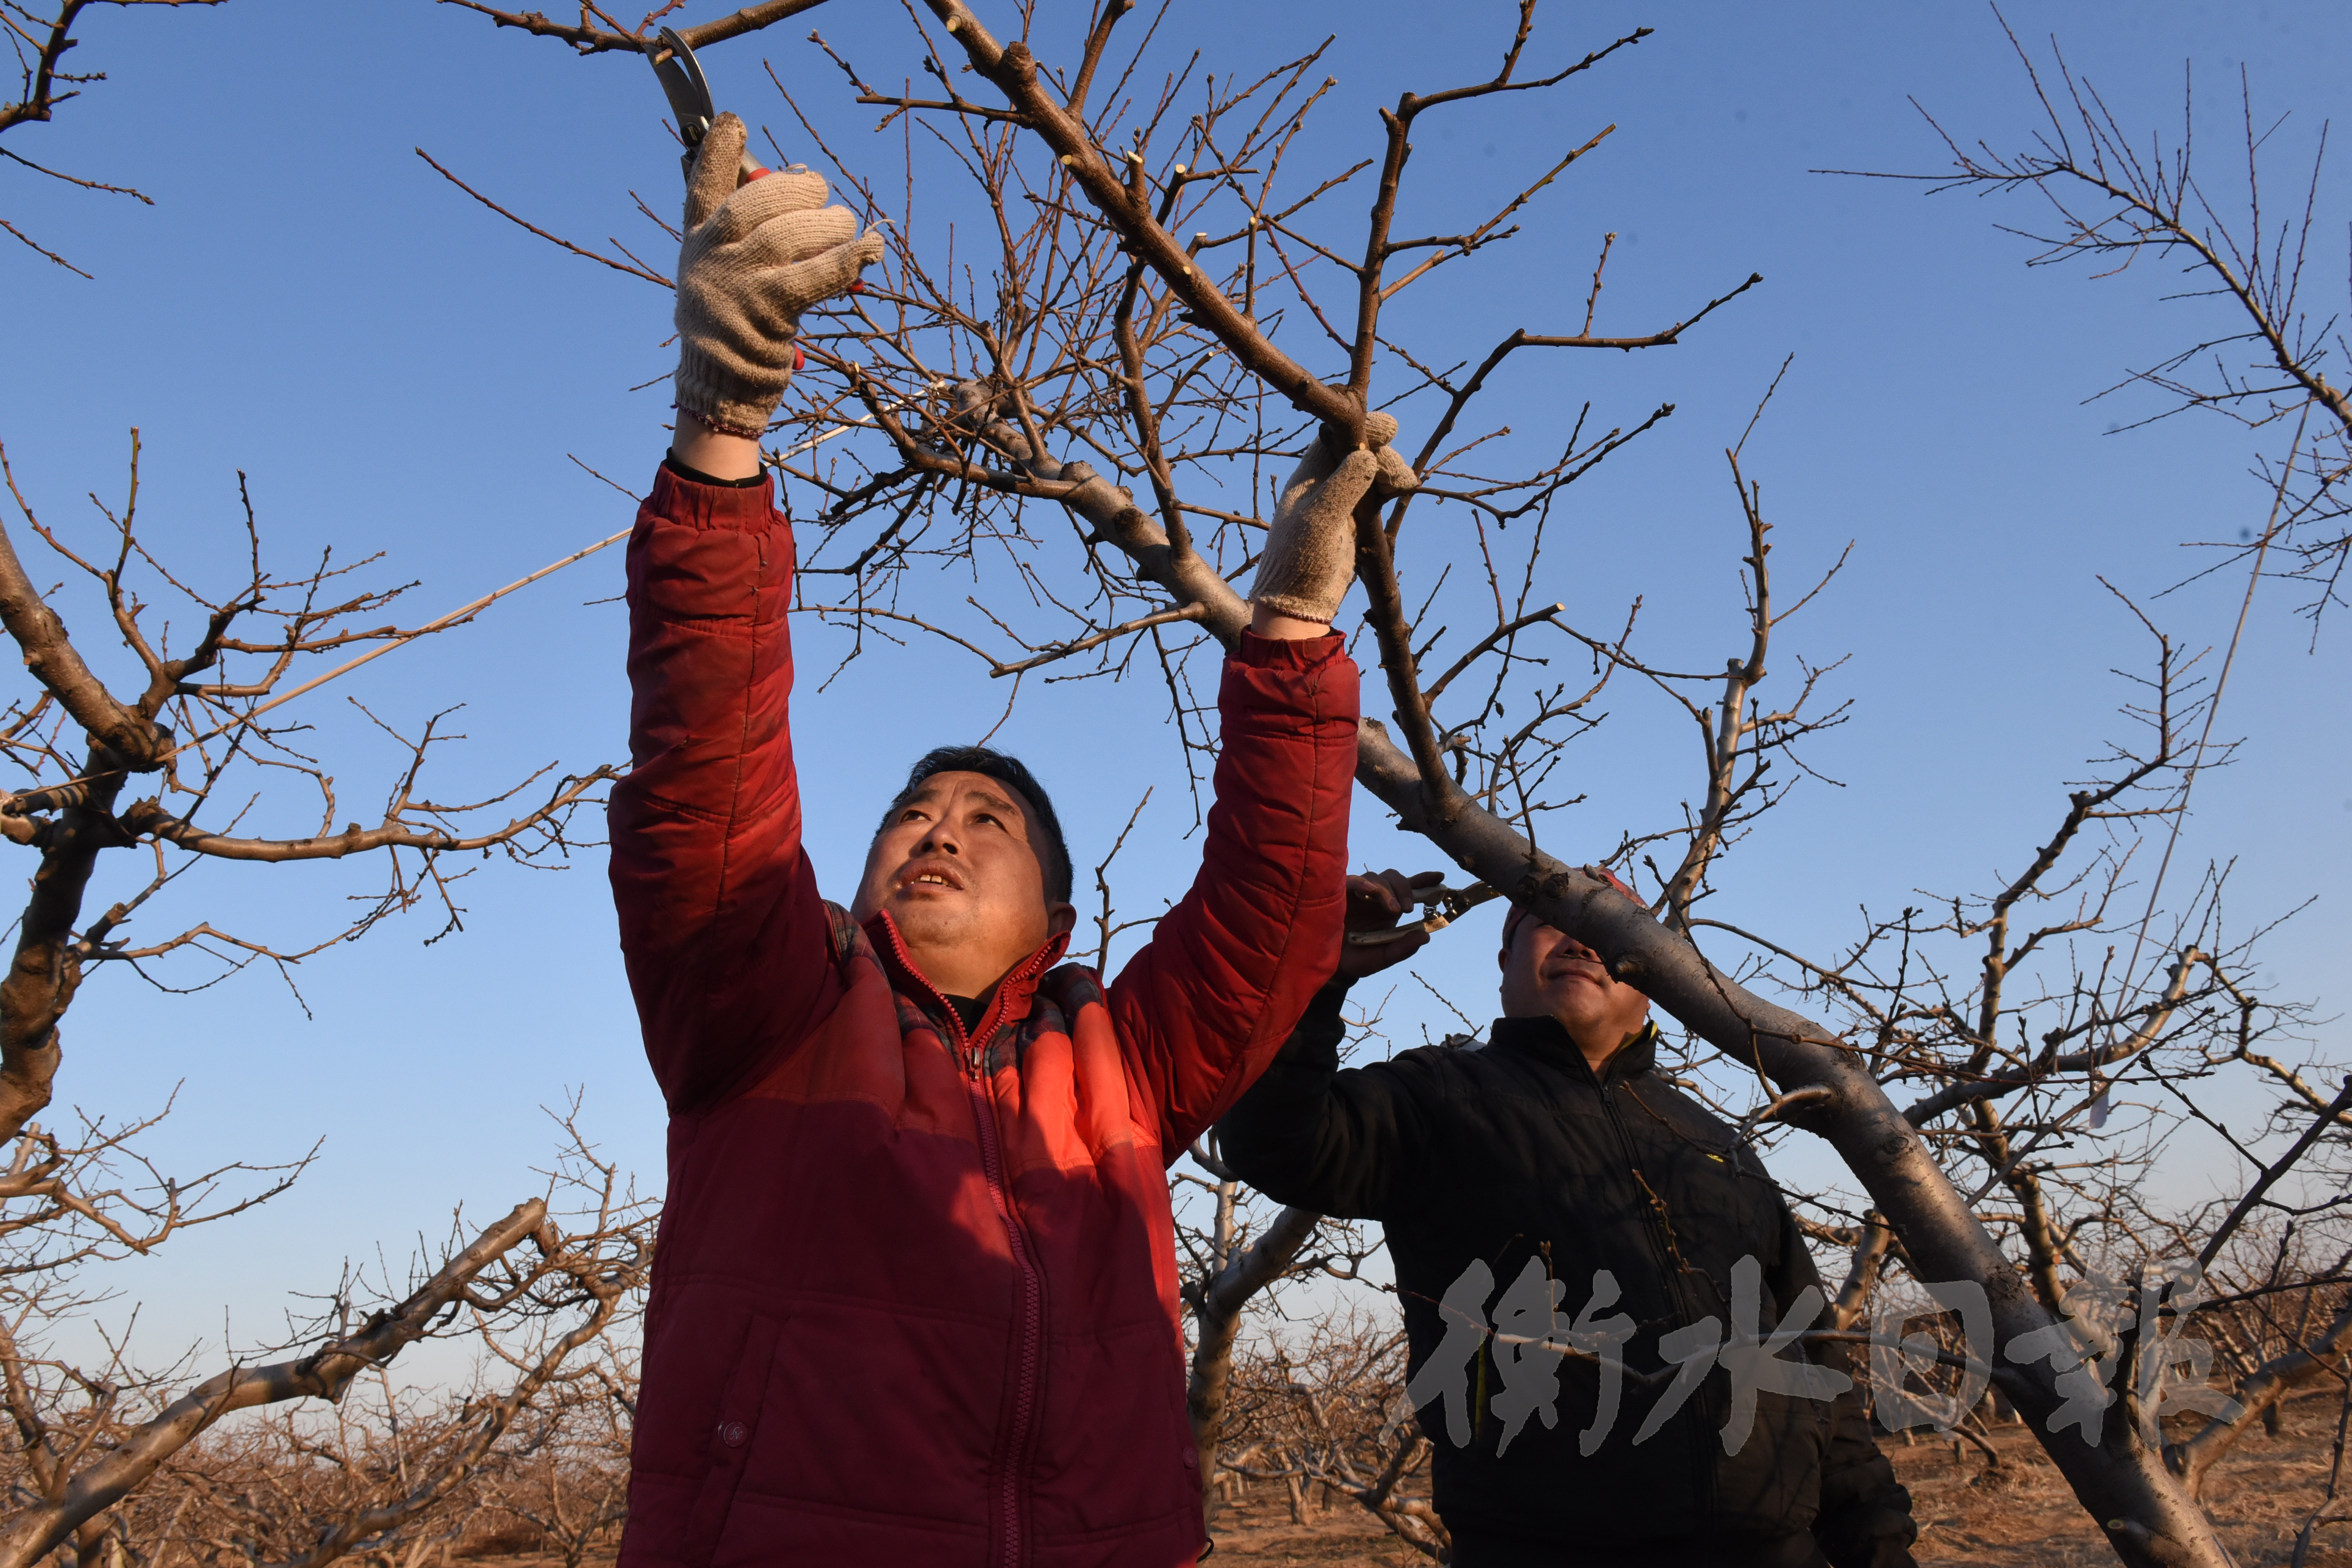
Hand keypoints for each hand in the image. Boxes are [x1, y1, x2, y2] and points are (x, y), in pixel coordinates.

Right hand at [672, 113, 882, 442]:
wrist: (719, 389)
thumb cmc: (731, 325)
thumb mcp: (720, 273)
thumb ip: (744, 235)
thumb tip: (795, 188)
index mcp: (697, 242)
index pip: (702, 184)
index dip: (720, 150)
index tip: (735, 122)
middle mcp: (713, 256)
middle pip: (755, 200)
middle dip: (796, 189)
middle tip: (821, 192)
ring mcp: (739, 283)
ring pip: (788, 233)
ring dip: (828, 224)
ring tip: (848, 226)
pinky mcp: (770, 310)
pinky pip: (816, 275)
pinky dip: (848, 260)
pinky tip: (870, 249)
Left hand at [1248, 411, 1417, 625]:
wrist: (1299, 602)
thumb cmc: (1299, 561)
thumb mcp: (1319, 521)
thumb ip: (1343, 487)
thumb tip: (1366, 455)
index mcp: (1308, 477)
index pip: (1335, 438)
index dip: (1362, 428)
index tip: (1390, 427)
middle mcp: (1324, 483)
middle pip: (1359, 452)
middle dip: (1383, 456)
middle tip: (1399, 475)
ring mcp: (1340, 501)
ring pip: (1371, 472)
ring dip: (1390, 472)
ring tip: (1404, 484)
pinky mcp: (1353, 520)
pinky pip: (1376, 495)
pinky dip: (1390, 489)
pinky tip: (1402, 490)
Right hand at [1333, 868, 1444, 983]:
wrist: (1331, 967)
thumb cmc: (1358, 959)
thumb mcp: (1383, 957)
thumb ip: (1403, 948)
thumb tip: (1425, 936)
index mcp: (1390, 908)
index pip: (1410, 888)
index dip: (1425, 879)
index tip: (1440, 876)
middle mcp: (1376, 898)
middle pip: (1394, 878)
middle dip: (1404, 889)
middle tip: (1408, 908)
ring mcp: (1359, 894)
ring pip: (1376, 877)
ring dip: (1387, 890)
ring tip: (1393, 908)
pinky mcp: (1340, 894)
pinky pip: (1353, 881)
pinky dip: (1363, 883)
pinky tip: (1369, 891)